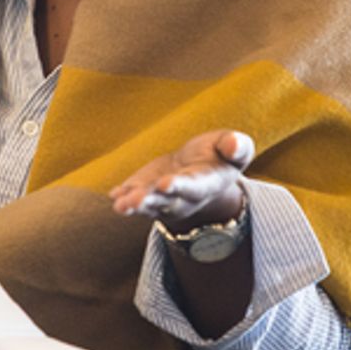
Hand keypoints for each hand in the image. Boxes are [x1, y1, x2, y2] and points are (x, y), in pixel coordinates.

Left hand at [109, 129, 254, 223]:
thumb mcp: (233, 148)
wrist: (200, 168)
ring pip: (147, 204)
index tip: (165, 183)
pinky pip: (131, 197)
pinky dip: (122, 196)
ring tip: (120, 205)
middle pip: (165, 201)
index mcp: (205, 184)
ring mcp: (160, 197)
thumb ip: (237, 147)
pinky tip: (114, 194)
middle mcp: (181, 197)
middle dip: (150, 200)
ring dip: (133, 204)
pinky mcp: (143, 189)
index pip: (192, 187)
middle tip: (135, 201)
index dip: (179, 186)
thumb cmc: (219, 156)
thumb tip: (235, 144)